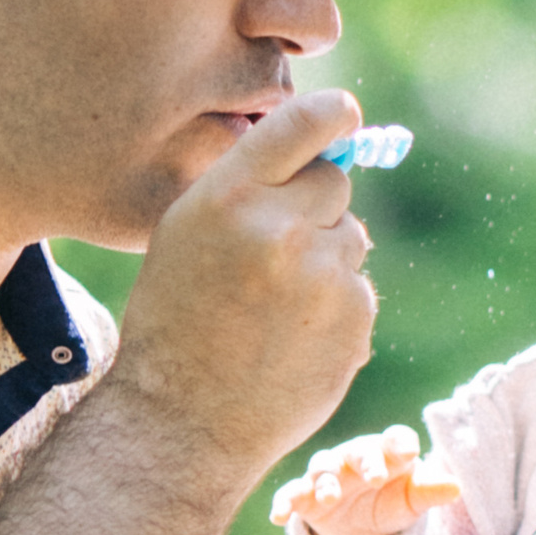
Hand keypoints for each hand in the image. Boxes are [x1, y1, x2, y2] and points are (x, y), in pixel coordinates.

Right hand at [113, 90, 377, 475]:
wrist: (184, 420)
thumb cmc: (177, 321)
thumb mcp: (186, 235)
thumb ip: (246, 188)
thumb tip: (321, 145)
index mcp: (227, 197)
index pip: (302, 124)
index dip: (331, 114)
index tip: (345, 115)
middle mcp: (278, 227)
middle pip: (335, 182)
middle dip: (316, 207)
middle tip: (275, 253)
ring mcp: (323, 274)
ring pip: (350, 237)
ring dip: (327, 261)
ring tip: (275, 307)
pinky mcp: (354, 315)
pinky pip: (359, 289)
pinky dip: (337, 309)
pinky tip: (293, 338)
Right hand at [268, 424, 460, 534]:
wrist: (361, 528)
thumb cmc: (391, 501)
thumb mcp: (412, 500)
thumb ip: (430, 491)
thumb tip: (458, 487)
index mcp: (386, 452)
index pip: (395, 440)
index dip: (401, 444)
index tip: (409, 453)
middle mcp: (353, 457)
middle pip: (356, 451)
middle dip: (364, 462)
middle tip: (374, 478)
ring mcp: (326, 475)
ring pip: (321, 470)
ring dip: (325, 481)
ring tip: (330, 497)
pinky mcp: (304, 496)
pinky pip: (290, 494)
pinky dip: (283, 503)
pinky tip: (279, 516)